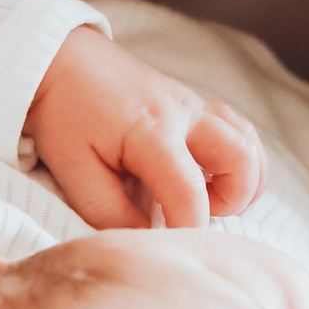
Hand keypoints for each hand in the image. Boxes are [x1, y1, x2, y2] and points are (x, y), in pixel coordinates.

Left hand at [26, 28, 263, 230]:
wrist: (58, 58)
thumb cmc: (62, 113)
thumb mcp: (73, 170)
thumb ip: (109, 212)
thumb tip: (145, 239)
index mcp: (151, 133)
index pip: (189, 193)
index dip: (188, 230)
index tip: (172, 249)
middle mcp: (184, 114)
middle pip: (243, 160)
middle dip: (233, 200)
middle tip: (197, 214)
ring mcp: (194, 105)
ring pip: (249, 143)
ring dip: (241, 178)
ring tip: (205, 196)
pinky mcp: (194, 103)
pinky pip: (237, 129)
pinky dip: (237, 157)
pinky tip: (208, 174)